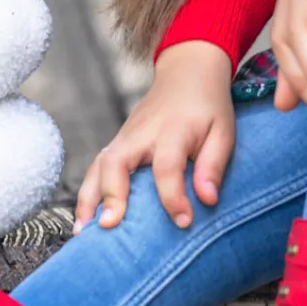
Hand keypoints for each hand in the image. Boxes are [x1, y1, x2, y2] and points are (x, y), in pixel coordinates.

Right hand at [74, 41, 235, 232]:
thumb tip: (207, 201)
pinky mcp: (117, 143)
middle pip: (116, 162)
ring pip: (98, 167)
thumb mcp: (223, 132)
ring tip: (83, 234)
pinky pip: (96, 169)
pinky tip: (84, 222)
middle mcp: (141, 134)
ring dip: (88, 199)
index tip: (183, 222)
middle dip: (111, 194)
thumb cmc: (208, 107)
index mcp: (172, 130)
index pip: (167, 166)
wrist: (188, 71)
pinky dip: (88, 194)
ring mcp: (124, 137)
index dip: (173, 197)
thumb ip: (213, 166)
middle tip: (109, 226)